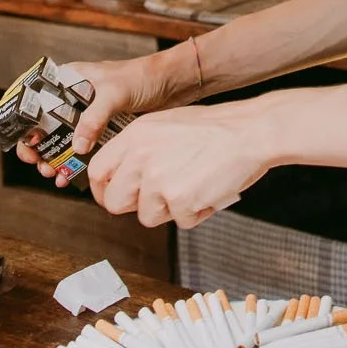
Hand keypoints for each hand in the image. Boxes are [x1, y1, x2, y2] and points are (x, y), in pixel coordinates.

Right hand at [15, 49, 193, 186]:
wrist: (172, 84)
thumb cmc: (143, 77)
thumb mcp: (114, 94)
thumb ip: (94, 118)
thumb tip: (76, 146)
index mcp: (70, 79)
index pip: (37, 98)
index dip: (26, 120)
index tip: (26, 141)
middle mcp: (74, 97)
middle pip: (45, 124)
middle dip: (38, 146)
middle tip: (38, 163)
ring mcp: (87, 115)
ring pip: (62, 139)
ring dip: (54, 158)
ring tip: (52, 174)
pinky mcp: (101, 129)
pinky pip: (81, 148)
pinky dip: (73, 162)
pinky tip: (68, 177)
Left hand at [84, 102, 272, 231]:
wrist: (249, 132)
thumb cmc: (215, 128)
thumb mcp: (164, 126)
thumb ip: (139, 149)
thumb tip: (123, 176)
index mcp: (135, 136)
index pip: (97, 171)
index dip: (103, 190)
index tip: (112, 195)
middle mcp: (141, 157)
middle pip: (115, 202)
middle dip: (135, 206)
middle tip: (156, 200)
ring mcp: (159, 180)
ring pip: (148, 216)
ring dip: (169, 210)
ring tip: (191, 187)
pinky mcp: (181, 200)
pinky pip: (180, 222)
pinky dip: (196, 213)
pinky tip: (207, 190)